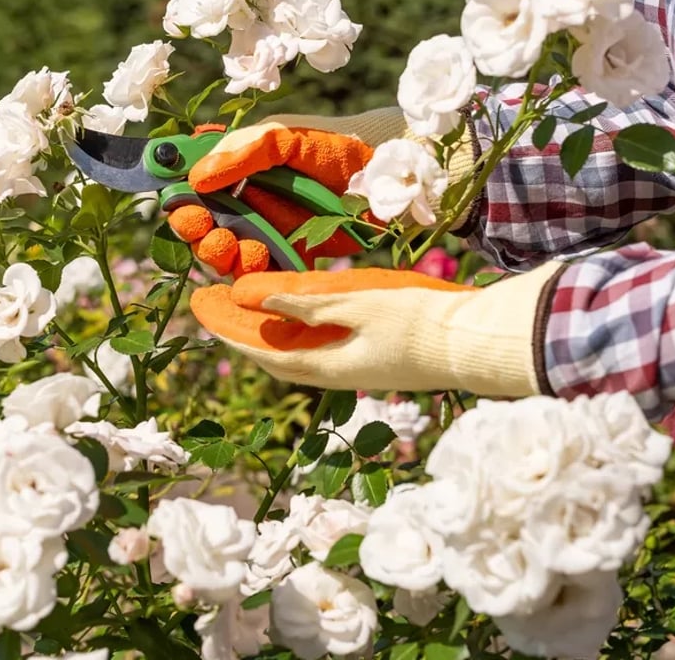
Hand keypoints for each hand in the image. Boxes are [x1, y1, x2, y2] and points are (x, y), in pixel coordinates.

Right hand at [168, 111, 408, 274]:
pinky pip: (255, 273)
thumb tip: (196, 176)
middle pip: (202, 224)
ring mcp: (264, 232)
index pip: (194, 185)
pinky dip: (248, 270)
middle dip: (194, 229)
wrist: (386, 176)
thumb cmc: (335, 146)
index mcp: (238, 170)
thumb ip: (243, 150)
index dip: (179, 195)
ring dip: (217, 251)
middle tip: (201, 227)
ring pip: (223, 252)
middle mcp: (245, 202)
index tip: (177, 200)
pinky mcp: (285, 259)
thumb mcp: (285, 136)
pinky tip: (257, 257)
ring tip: (229, 243)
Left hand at [189, 263, 562, 396]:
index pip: (263, 352)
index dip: (230, 333)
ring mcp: (352, 371)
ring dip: (266, 333)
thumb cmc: (418, 322)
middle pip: (273, 357)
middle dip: (240, 333)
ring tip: (241, 309)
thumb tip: (259, 299)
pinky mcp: (367, 362)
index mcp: (326, 366)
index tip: (203, 314)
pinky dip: (295, 333)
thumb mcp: (358, 305)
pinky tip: (290, 318)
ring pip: (294, 354)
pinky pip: (317, 350)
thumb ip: (308, 303)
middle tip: (212, 308)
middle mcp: (333, 375)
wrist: (471, 346)